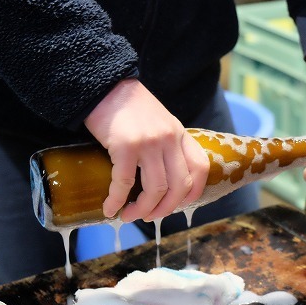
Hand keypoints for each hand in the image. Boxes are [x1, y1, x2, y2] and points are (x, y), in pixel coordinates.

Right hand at [84, 79, 208, 221]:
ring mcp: (150, 143)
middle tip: (149, 217)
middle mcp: (170, 139)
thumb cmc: (129, 109)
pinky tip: (110, 208)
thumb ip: (166, 146)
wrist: (105, 86)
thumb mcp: (160, 123)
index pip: (200, 168)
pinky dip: (117, 200)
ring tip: (129, 216)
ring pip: (155, 189)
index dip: (193, 193)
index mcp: (180, 134)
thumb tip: (162, 182)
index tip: (178, 206)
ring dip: (142, 210)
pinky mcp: (125, 146)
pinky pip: (124, 183)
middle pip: (178, 186)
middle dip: (165, 209)